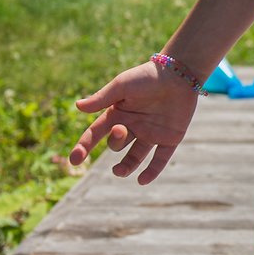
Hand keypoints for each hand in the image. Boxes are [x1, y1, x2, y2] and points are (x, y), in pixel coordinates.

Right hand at [69, 59, 198, 183]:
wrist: (179, 74)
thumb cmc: (147, 76)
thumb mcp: (122, 86)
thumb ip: (102, 98)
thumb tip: (77, 106)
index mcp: (118, 113)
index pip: (96, 133)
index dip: (84, 146)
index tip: (75, 160)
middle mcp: (132, 126)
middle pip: (116, 144)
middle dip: (115, 141)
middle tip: (122, 129)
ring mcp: (150, 134)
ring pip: (135, 157)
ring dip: (126, 167)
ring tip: (119, 172)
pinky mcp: (169, 139)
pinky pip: (159, 159)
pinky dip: (152, 171)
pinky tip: (142, 180)